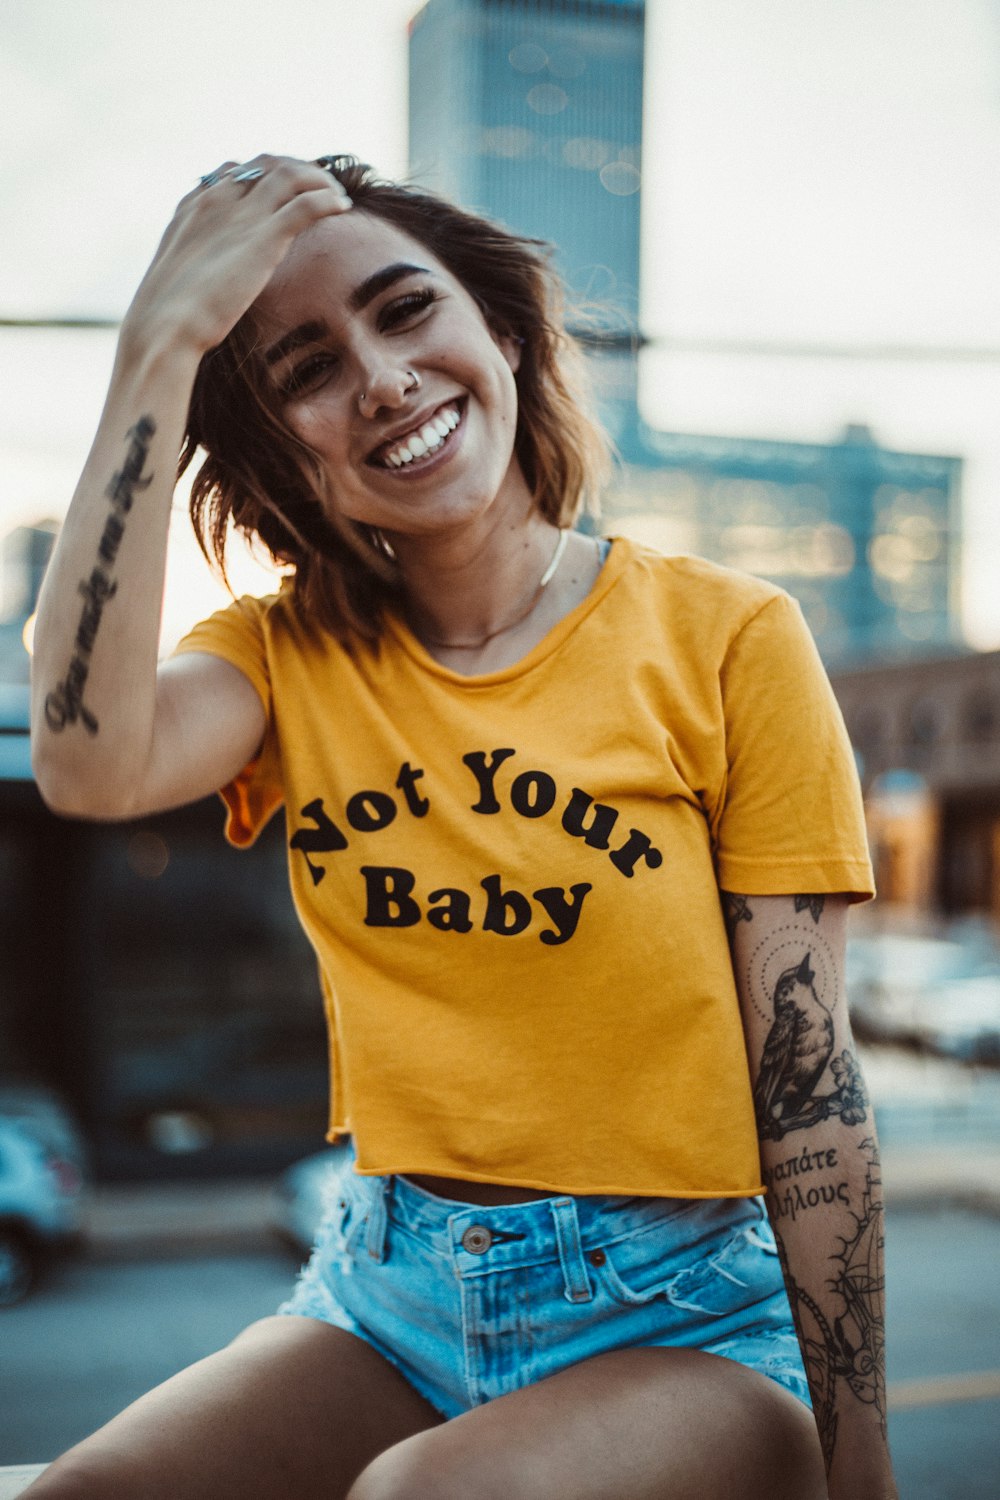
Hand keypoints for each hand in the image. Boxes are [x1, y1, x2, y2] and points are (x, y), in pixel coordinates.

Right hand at [120, 154, 351, 359]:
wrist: (164, 324)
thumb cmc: (168, 314)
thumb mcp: (179, 276)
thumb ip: (197, 263)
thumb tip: (204, 281)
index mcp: (195, 205)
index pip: (235, 170)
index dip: (264, 174)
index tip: (284, 192)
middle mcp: (218, 199)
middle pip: (265, 163)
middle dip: (296, 169)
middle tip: (318, 189)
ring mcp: (242, 215)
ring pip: (290, 174)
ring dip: (319, 180)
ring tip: (337, 196)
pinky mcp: (264, 237)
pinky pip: (307, 204)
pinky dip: (329, 200)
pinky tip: (343, 207)